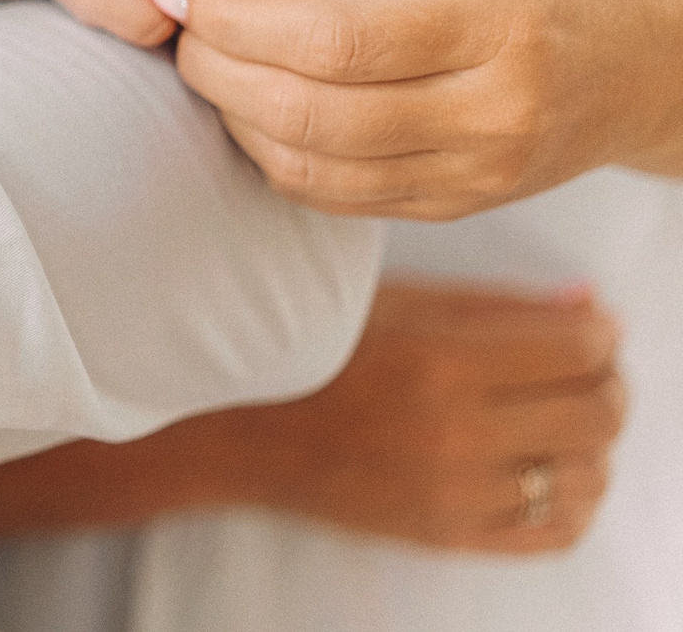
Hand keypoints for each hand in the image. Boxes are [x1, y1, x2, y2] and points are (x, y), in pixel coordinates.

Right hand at [0, 280, 626, 555]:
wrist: (226, 424)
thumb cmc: (300, 344)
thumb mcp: (391, 301)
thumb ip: (493, 305)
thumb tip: (589, 310)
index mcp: (440, 358)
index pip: (581, 350)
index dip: (597, 334)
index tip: (584, 326)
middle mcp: (455, 430)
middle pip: (600, 412)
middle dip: (607, 384)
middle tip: (585, 369)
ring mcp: (453, 490)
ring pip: (588, 472)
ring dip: (591, 441)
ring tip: (561, 417)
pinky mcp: (445, 532)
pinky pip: (555, 528)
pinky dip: (572, 497)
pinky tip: (545, 466)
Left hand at [163, 0, 682, 218]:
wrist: (644, 57)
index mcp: (496, 22)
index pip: (336, 39)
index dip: (238, 17)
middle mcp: (492, 112)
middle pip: (313, 111)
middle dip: (218, 65)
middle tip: (177, 19)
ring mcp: (477, 172)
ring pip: (314, 167)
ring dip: (233, 114)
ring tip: (204, 54)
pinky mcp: (457, 206)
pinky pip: (336, 197)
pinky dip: (273, 152)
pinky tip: (251, 100)